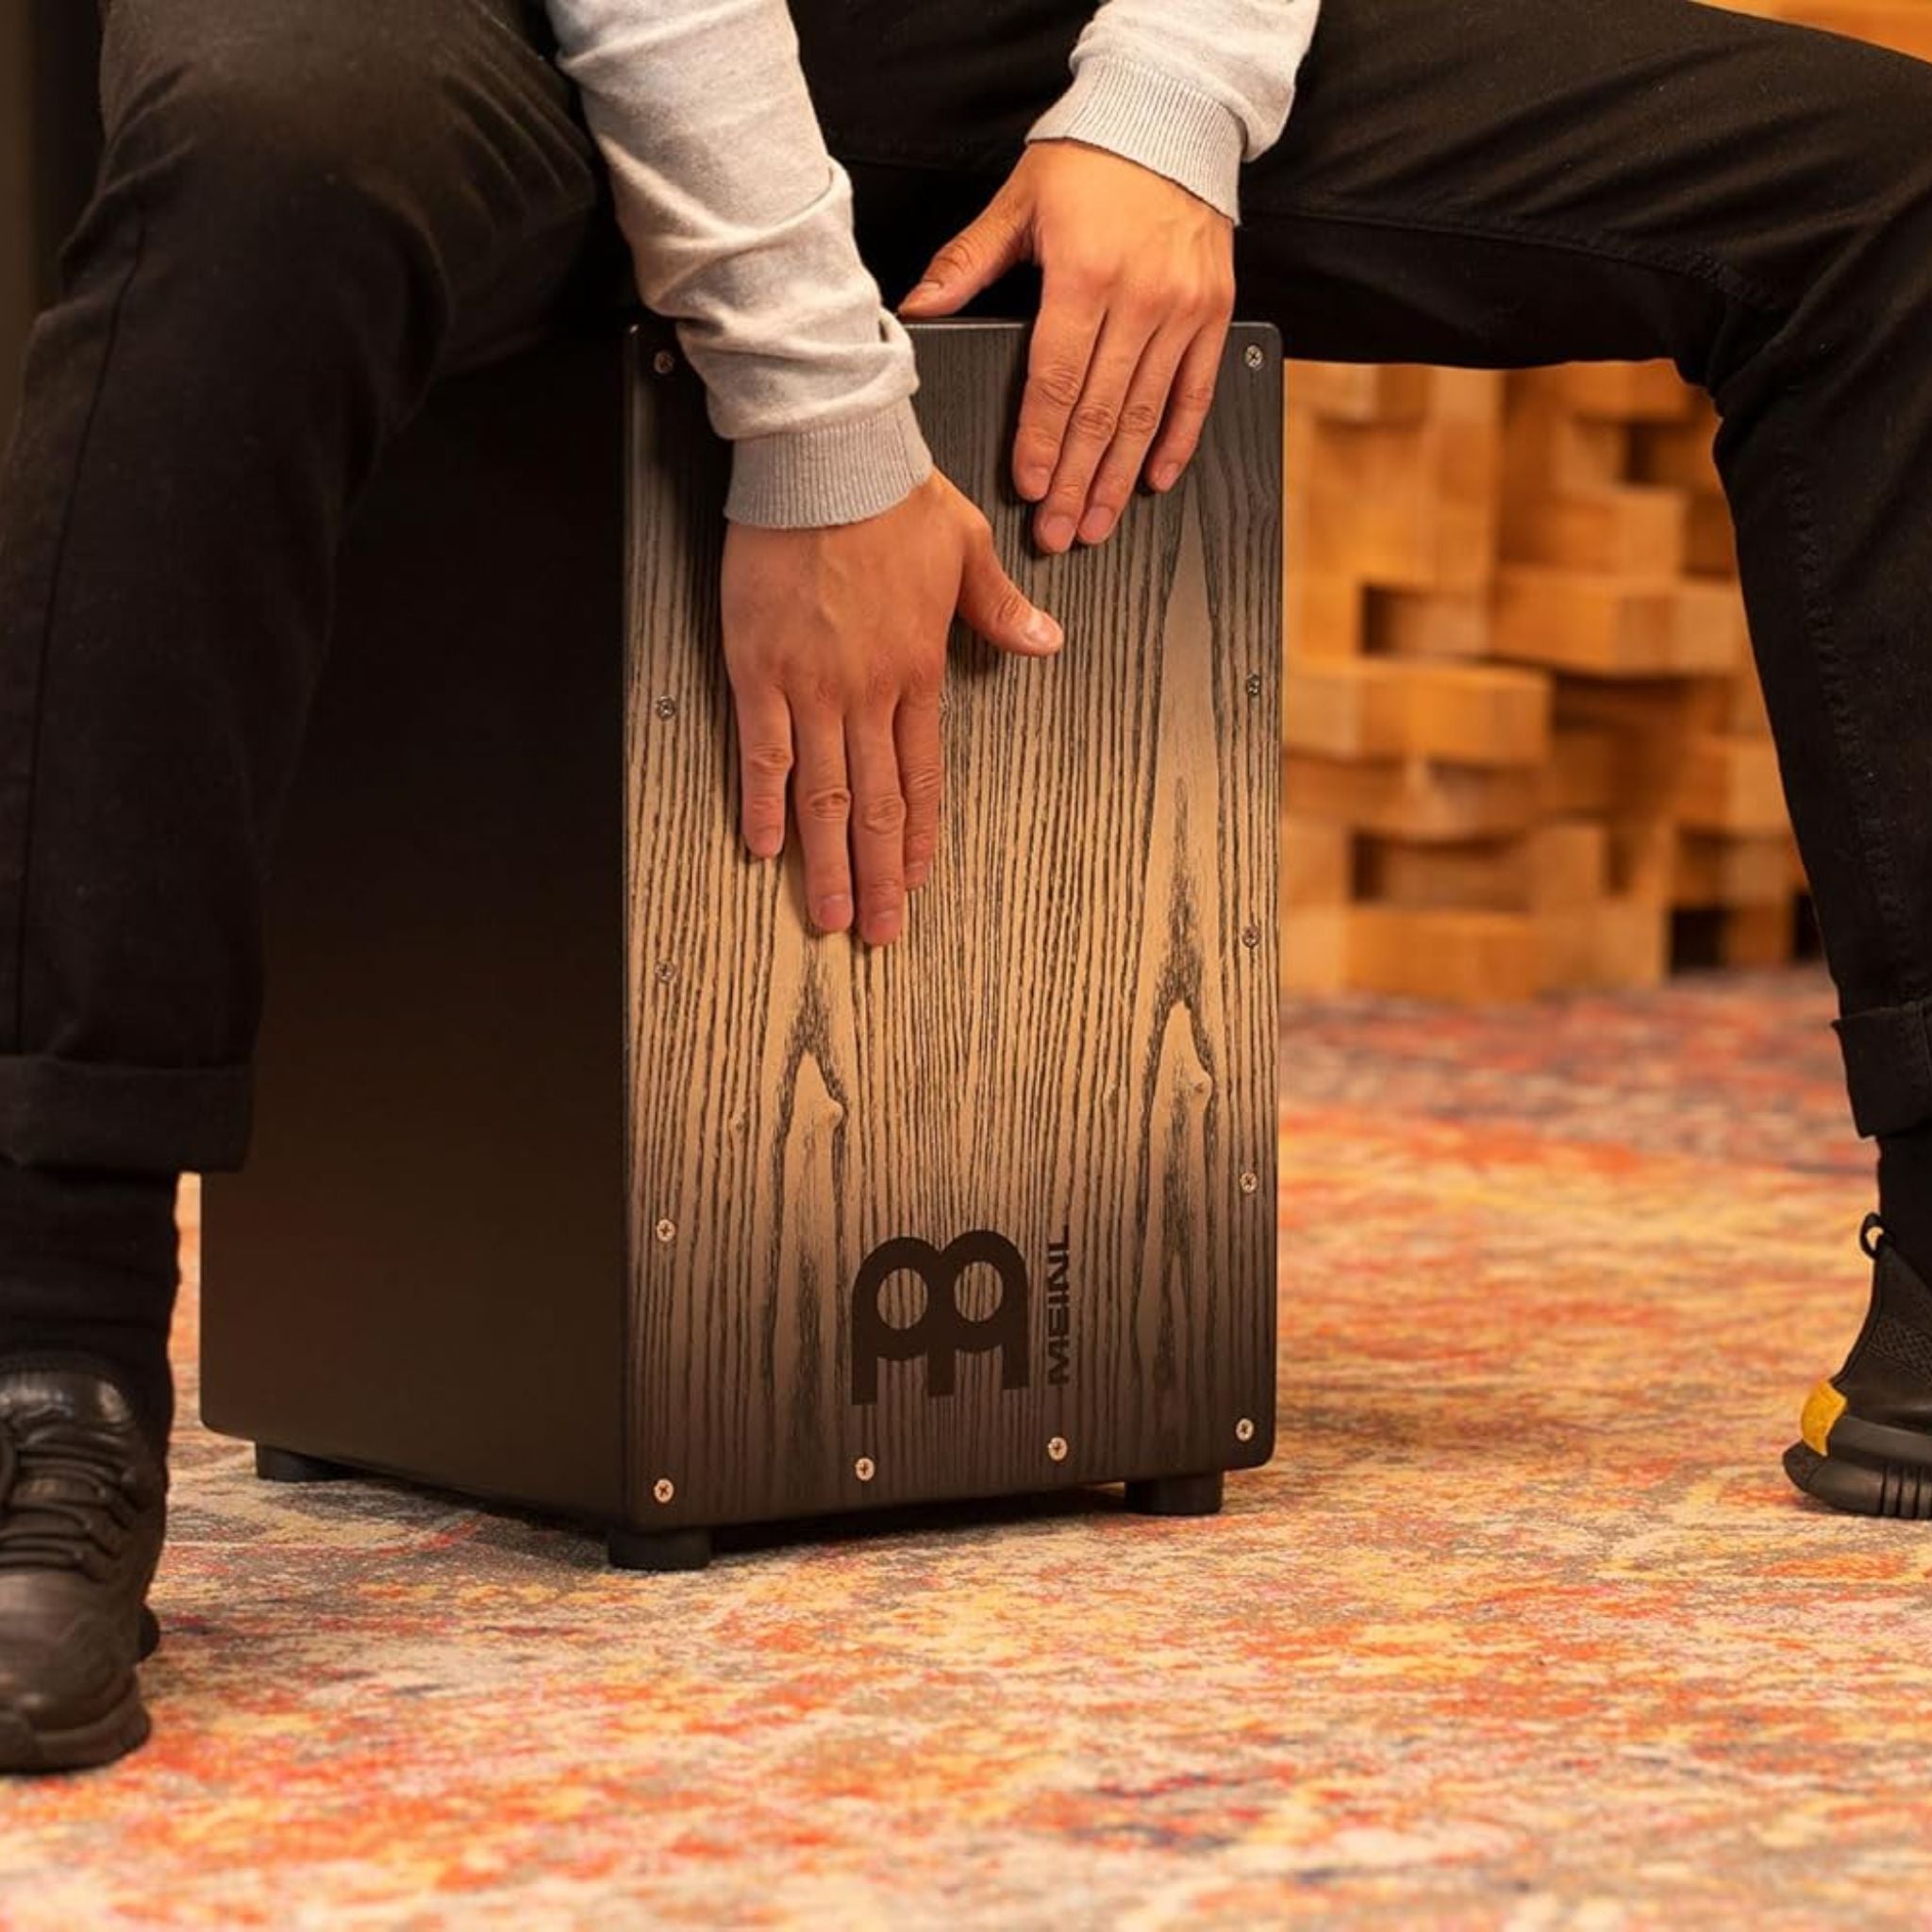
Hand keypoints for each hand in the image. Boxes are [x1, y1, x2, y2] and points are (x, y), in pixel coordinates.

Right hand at [721, 469, 1062, 946]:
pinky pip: (762, 752)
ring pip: (824, 795)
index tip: (917, 883)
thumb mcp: (966, 548)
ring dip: (827, 862)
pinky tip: (764, 846)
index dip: (919, 837)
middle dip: (878, 877)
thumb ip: (1000, 607)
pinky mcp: (759, 670)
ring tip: (827, 915)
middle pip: (876, 805)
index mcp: (918, 670)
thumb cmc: (892, 495)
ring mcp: (812, 688)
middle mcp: (868, 693)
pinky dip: (764, 803)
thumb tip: (1045, 641)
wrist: (825, 458)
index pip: (922, 776)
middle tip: (878, 932)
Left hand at [897, 138, 1235, 553]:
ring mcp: (1183, 309)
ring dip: (1120, 477)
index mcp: (1084, 275)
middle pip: (1101, 412)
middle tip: (1060, 533)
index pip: (1057, 380)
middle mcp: (1139, 297)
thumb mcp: (1018, 203)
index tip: (1032, 488)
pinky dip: (1176, 440)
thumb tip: (917, 307)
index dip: (1042, 442)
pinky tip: (1155, 479)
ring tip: (1099, 522)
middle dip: (1078, 481)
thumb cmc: (1090, 160)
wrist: (1172, 118)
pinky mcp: (1214, 313)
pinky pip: (1196, 392)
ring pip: (1147, 413)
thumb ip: (967, 264)